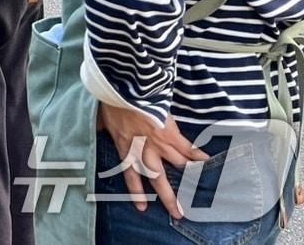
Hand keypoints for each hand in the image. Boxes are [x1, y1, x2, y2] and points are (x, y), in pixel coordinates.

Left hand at [97, 104, 205, 218]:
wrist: (126, 91)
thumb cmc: (112, 103)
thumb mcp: (101, 119)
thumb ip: (101, 127)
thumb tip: (96, 126)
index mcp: (125, 148)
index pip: (131, 176)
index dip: (137, 192)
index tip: (142, 208)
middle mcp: (144, 151)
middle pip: (158, 179)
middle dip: (169, 198)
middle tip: (178, 213)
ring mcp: (159, 144)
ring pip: (177, 165)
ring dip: (189, 174)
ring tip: (198, 185)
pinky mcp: (171, 134)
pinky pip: (187, 147)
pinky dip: (198, 154)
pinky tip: (207, 161)